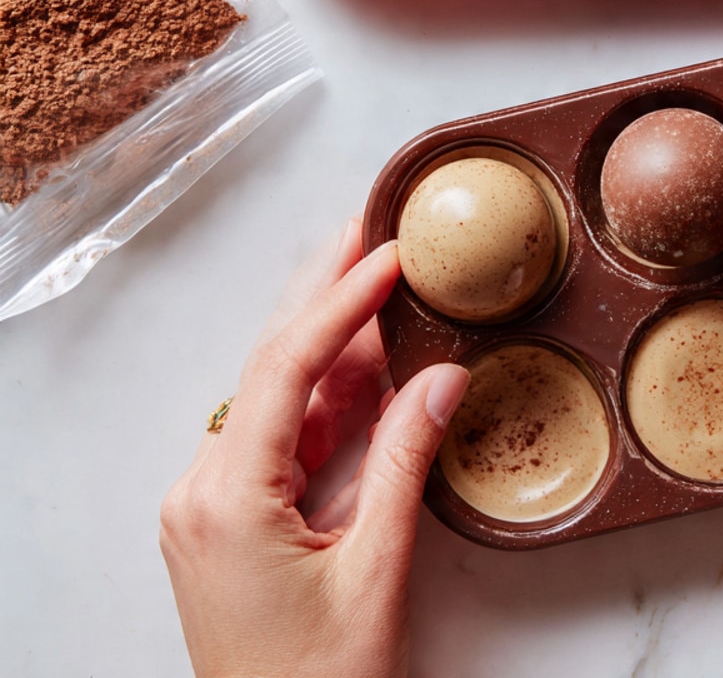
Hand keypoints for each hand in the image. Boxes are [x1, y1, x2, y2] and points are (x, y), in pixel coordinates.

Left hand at [160, 221, 468, 677]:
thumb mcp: (374, 570)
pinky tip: (370, 361)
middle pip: (270, 365)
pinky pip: (282, 437)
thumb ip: (405, 462)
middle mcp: (202, 490)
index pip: (286, 368)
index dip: (340, 301)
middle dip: (322, 292)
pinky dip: (329, 399)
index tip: (387, 253)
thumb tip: (444, 376)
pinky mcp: (231, 519)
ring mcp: (211, 504)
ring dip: (331, 342)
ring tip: (381, 280)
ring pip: (277, 396)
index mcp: (225, 500)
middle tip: (369, 228)